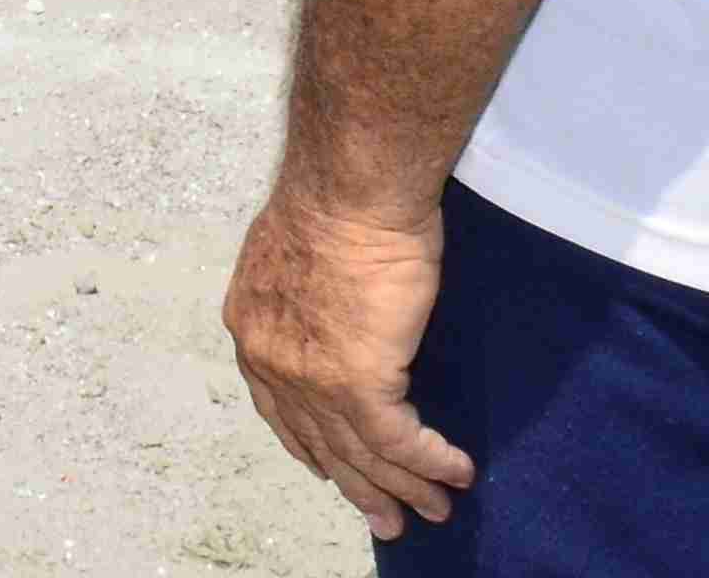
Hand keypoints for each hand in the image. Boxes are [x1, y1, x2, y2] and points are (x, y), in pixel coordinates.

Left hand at [225, 187, 471, 538]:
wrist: (351, 189)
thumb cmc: (336, 200)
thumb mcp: (298, 249)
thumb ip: (305, 291)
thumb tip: (329, 306)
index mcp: (252, 325)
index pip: (277, 405)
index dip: (307, 442)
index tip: (326, 469)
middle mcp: (272, 360)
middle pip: (319, 440)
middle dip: (356, 483)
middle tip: (386, 519)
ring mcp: (311, 378)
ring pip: (362, 452)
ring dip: (403, 486)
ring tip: (433, 511)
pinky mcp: (358, 384)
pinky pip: (399, 442)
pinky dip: (431, 462)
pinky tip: (457, 473)